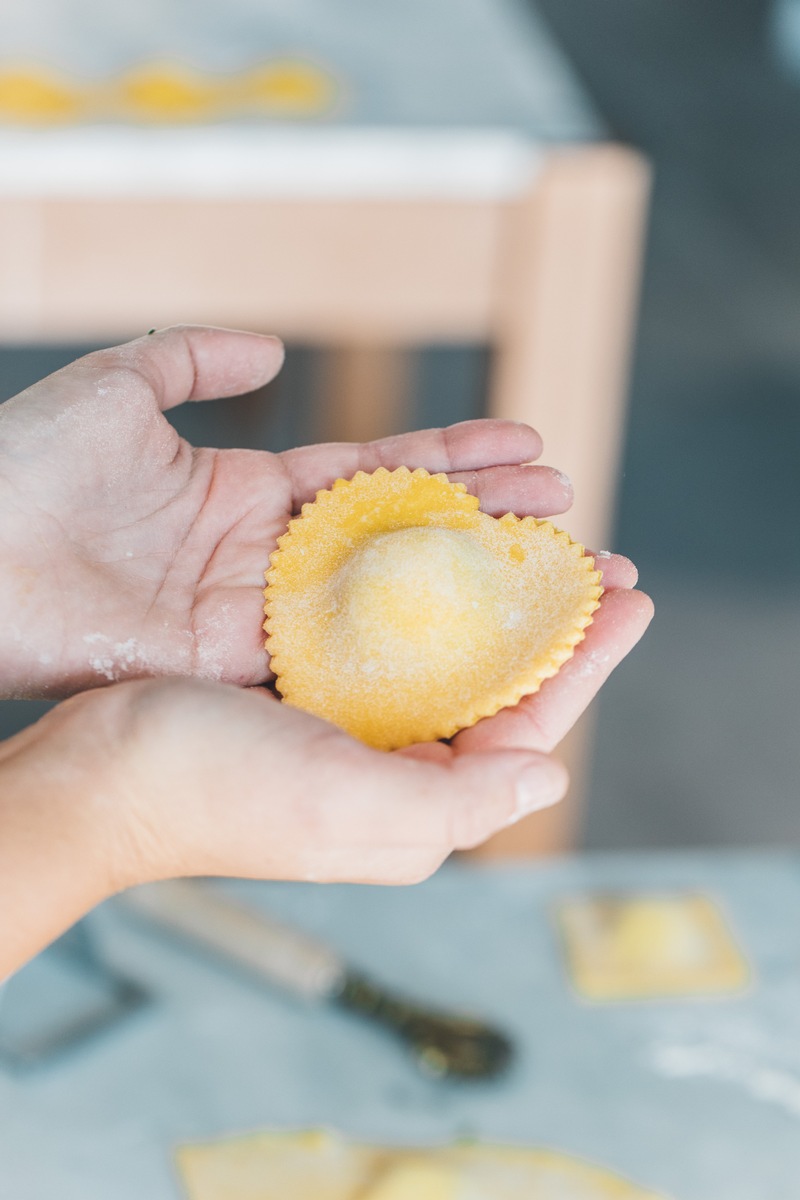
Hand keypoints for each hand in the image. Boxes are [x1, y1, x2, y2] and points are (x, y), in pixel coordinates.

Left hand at [0, 325, 578, 699]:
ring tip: (547, 560)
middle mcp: (264, 557)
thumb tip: (269, 351)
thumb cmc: (24, 465)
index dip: (450, 456)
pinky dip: (397, 642)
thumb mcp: (118, 387)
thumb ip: (193, 360)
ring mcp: (253, 613)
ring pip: (379, 594)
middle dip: (482, 516)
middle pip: (395, 534)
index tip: (526, 443)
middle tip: (565, 505)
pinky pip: (328, 650)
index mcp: (246, 490)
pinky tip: (468, 632)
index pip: (372, 470)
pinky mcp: (229, 662)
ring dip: (461, 581)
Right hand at [0, 548, 650, 977]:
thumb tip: (551, 777)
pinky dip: (425, 586)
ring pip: (449, 649)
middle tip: (605, 562)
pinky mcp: (308, 682)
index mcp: (417, 803)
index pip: (528, 727)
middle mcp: (395, 766)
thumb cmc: (210, 792)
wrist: (96, 773)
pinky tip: (449, 546)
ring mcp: (352, 722)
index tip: (632, 599)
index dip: (586, 660)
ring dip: (499, 596)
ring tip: (543, 541)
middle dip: (555, 623)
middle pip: (498, 684)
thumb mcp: (347, 805)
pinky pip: (388, 627)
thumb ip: (461, 803)